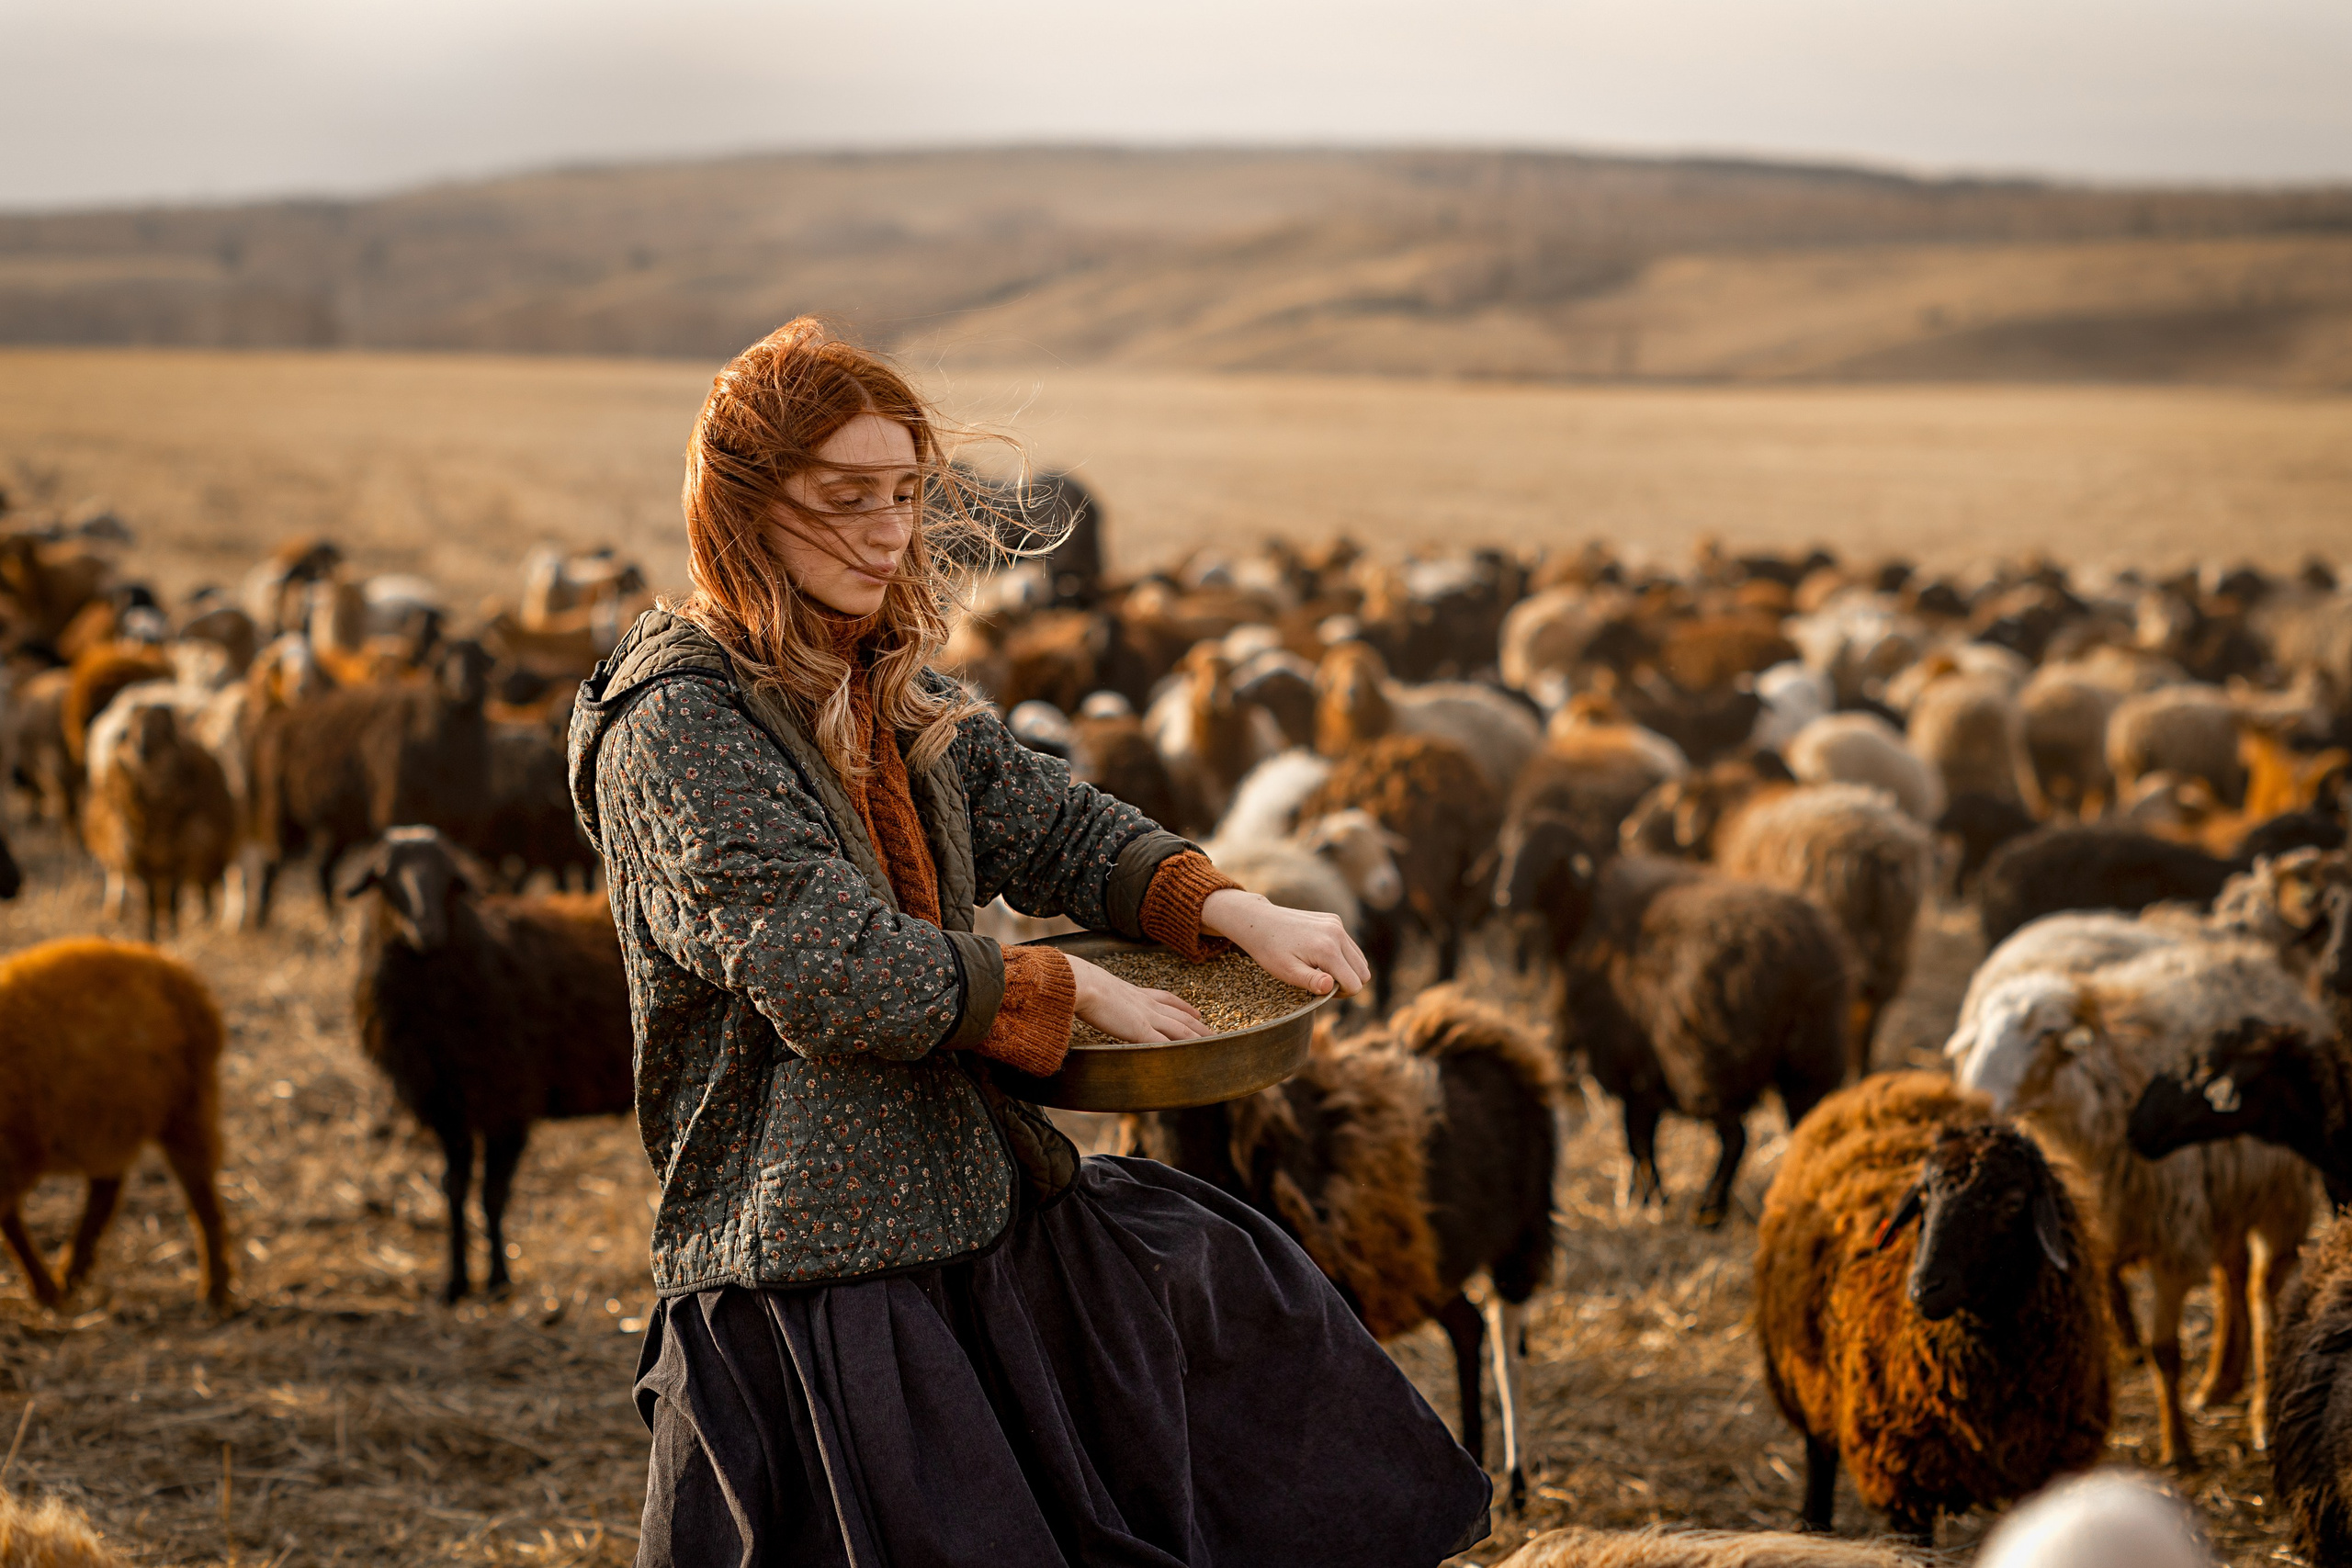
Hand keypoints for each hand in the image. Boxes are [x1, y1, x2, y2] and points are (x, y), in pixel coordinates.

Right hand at [1069, 955, 1213, 1042]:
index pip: (1166, 999)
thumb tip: (1088, 997)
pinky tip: (1188, 1061)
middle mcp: (1146, 1004)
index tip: (1196, 1011)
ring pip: (1180, 1029)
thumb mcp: (1094, 989)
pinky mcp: (1141, 1030)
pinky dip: (1178, 1053)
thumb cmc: (1080, 984)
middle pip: (1180, 1015)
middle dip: (1198, 1025)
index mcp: (1135, 993)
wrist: (1081, 983)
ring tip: (1211, 1046)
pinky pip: (1165, 1044)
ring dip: (1197, 1038)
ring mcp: (1146, 1017)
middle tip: (1213, 1032)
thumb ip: (1099, 996)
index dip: (1183, 1006)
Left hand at [1200, 889, 1369, 997]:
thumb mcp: (1287, 971)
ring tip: (1321, 971)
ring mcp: (1337, 924)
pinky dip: (1342, 956)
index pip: (1355, 983)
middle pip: (1362, 972)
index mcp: (1328, 949)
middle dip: (1347, 983)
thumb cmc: (1271, 951)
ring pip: (1359, 959)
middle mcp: (1337, 934)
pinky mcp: (1334, 920)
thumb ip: (1311, 981)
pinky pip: (1350, 946)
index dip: (1341, 994)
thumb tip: (1331, 987)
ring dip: (1346, 970)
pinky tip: (1320, 957)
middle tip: (1321, 983)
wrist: (1259, 922)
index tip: (1321, 991)